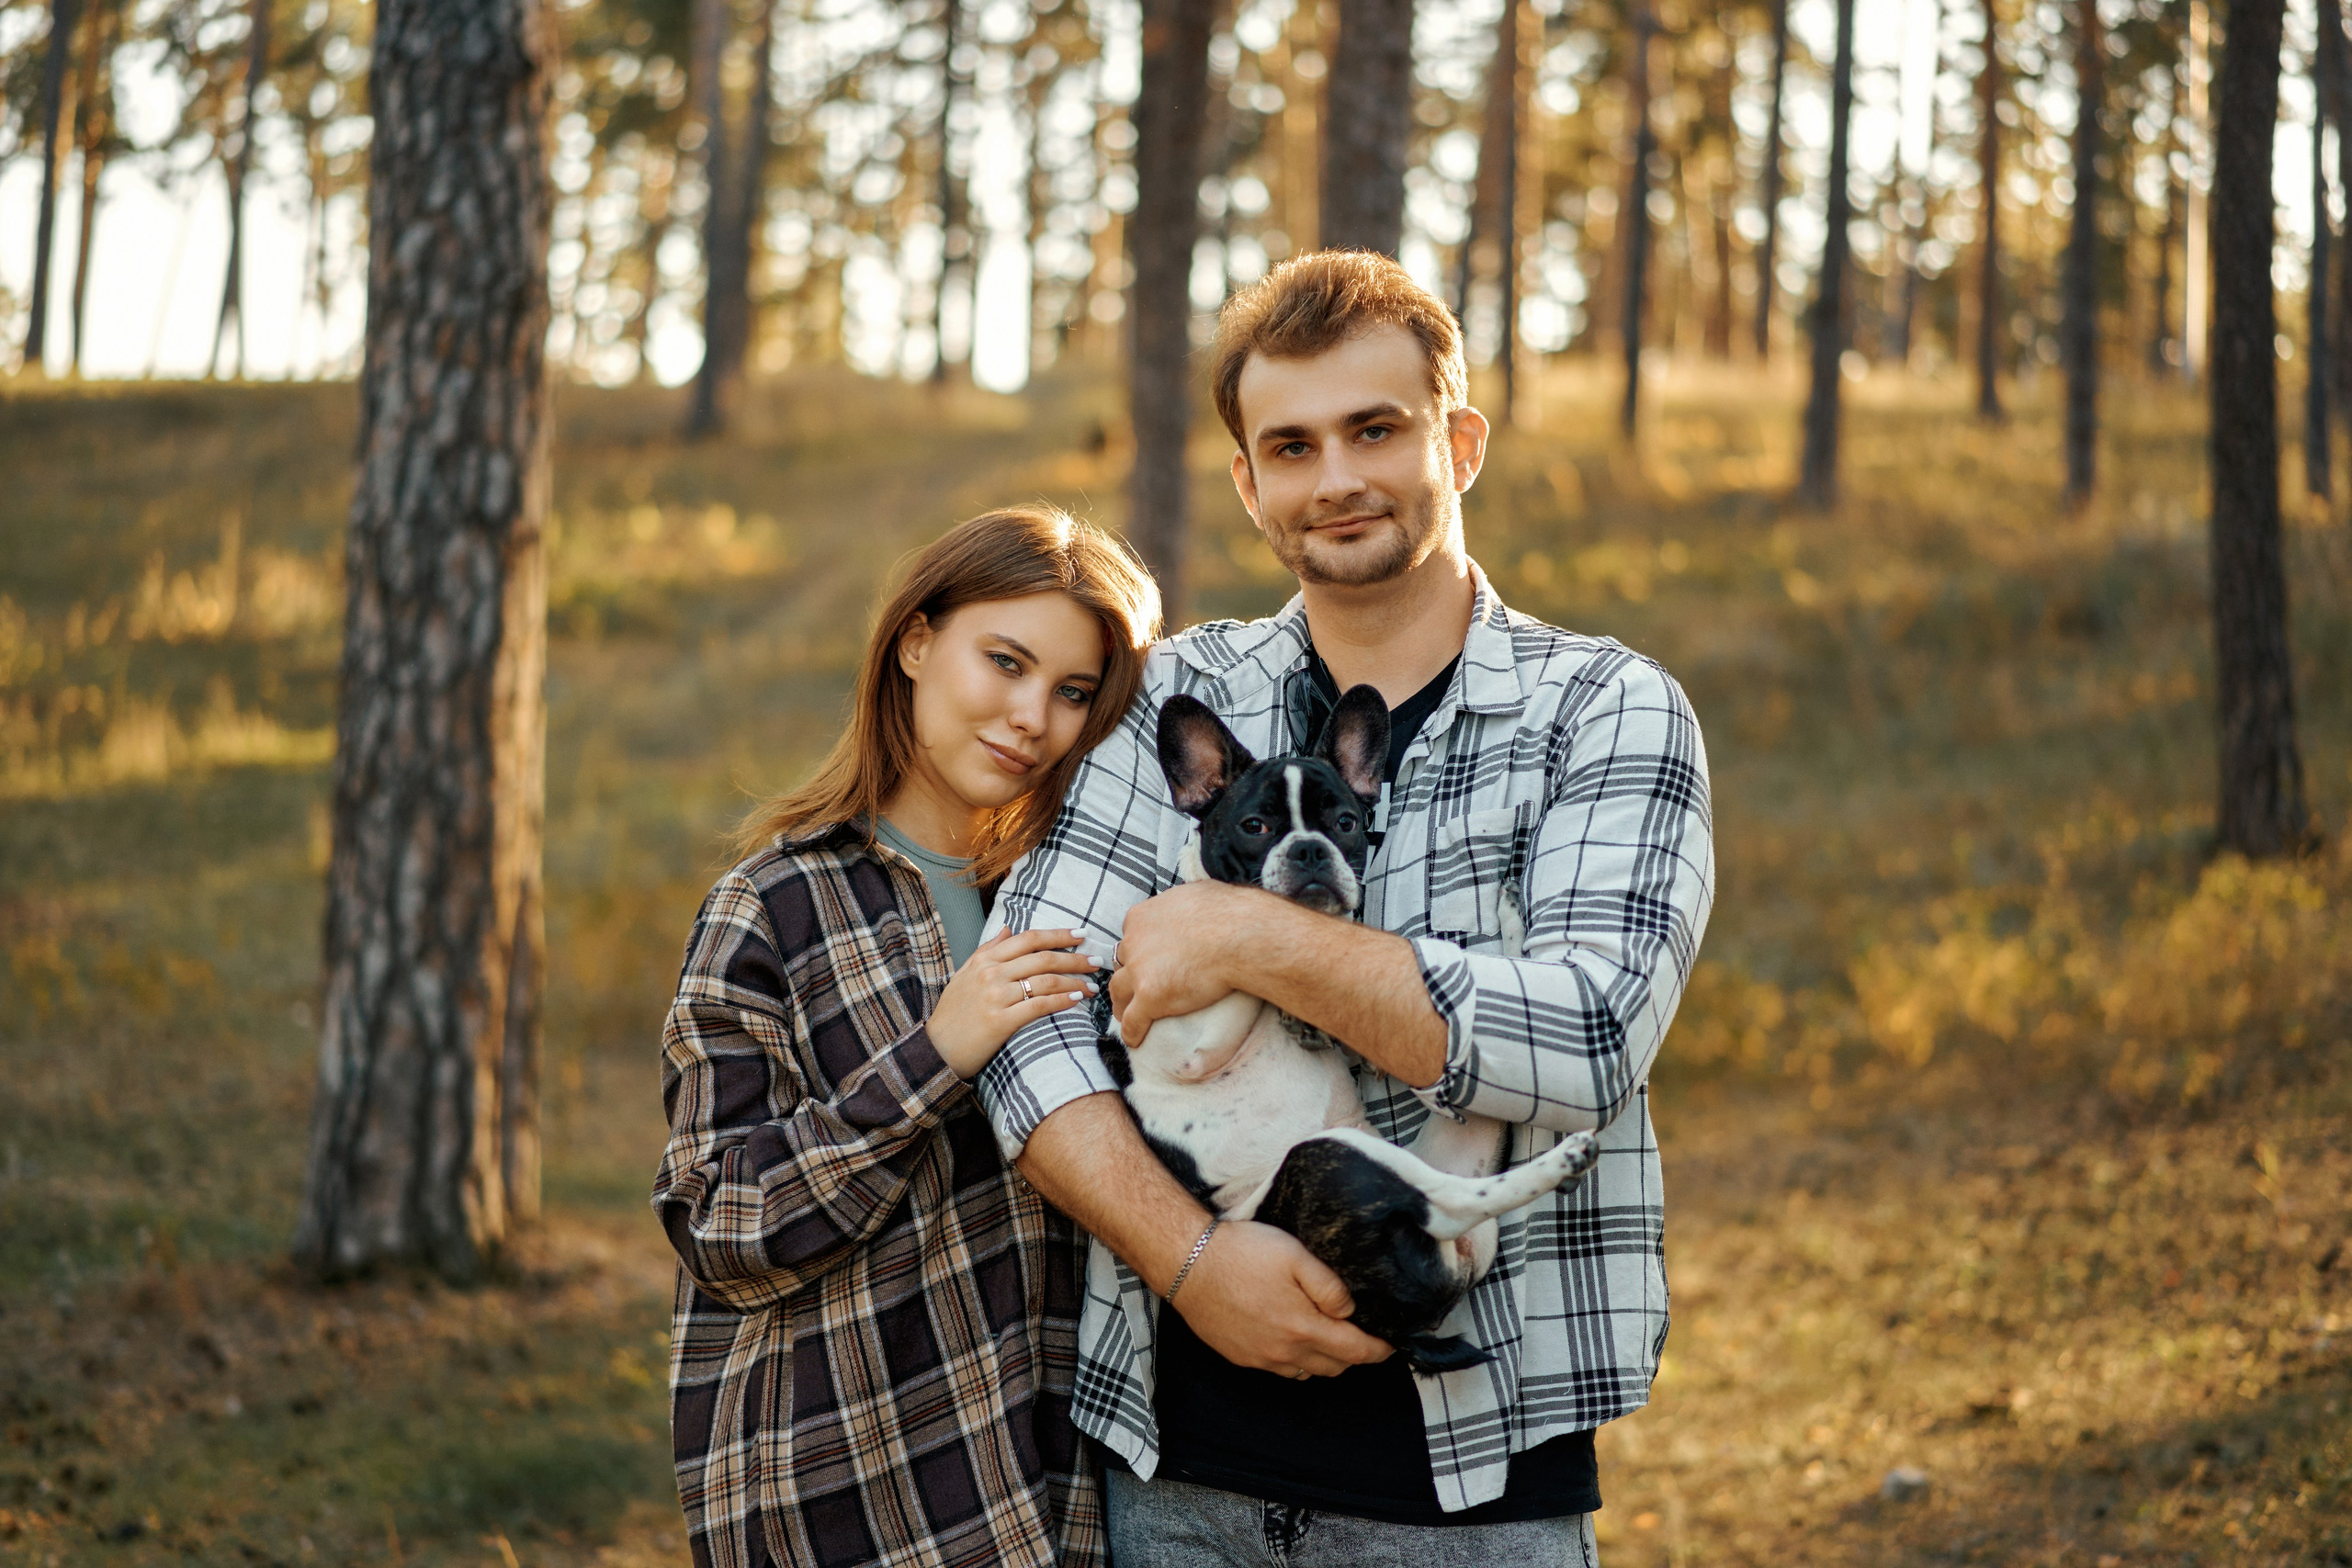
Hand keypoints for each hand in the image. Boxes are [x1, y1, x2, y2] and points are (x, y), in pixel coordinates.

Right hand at [928, 929, 1098, 1079]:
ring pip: (1045, 981)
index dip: (1058, 934)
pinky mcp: (1000, 1021)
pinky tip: (1076, 999)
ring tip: (1091, 986)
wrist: (935, 1050)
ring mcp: (995, 997)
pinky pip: (1038, 1006)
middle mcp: (991, 974)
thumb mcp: (964, 975)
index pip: (1029, 939)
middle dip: (1075, 958)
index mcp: (984, 960)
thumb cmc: (952, 1014)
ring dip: (1074, 981)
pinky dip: (1060, 1000)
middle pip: (1043, 958)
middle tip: (1097, 961)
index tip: (1081, 934)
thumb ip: (987, 950)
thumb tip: (1008, 929)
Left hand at [1110, 882, 1258, 1044]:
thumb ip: (1183, 902)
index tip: (1147, 959)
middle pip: (1122, 963)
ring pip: (1118, 992)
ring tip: (1127, 1015)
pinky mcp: (1150, 997)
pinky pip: (1133, 1021)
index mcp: (1142, 917)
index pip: (1131, 935)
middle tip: (1134, 987)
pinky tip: (1136, 1040)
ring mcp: (1139, 970)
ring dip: (1121, 1004)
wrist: (1238, 934)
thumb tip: (1194, 901)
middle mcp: (1134, 942)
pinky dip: (1132, 1032)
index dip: (1139, 950)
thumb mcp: (1195, 894)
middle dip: (1126, 975)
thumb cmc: (1227, 912)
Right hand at [1169, 1219, 1393, 1377]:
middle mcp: (1284, 1353)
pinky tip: (1293, 1338)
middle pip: (1334, 1367)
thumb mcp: (1295, 1255)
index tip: (1391, 1345)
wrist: (1188, 1264)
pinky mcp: (1241, 1357)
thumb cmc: (1242, 1254)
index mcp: (1302, 1328)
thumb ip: (1329, 1286)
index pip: (1354, 1352)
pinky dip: (1297, 1361)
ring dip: (1325, 1360)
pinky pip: (1280, 1370)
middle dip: (1354, 1355)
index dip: (1378, 1351)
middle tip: (1361, 1335)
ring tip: (1328, 1335)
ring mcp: (1260, 1359)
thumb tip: (1350, 1310)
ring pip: (1307, 1372)